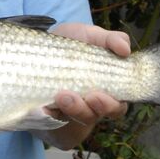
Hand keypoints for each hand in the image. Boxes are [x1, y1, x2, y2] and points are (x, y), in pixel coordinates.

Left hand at [35, 23, 130, 148]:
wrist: (33, 50)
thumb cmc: (70, 43)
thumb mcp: (89, 35)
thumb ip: (110, 39)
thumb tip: (125, 49)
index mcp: (108, 87)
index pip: (118, 105)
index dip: (113, 105)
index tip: (99, 95)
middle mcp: (93, 104)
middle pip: (101, 116)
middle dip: (98, 109)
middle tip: (89, 97)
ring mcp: (73, 111)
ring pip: (80, 120)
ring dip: (74, 109)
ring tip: (61, 96)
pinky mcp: (53, 117)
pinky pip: (54, 123)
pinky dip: (50, 116)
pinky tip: (44, 108)